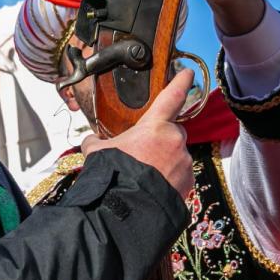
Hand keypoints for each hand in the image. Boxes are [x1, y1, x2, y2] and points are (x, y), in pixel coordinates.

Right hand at [81, 69, 194, 198]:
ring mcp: (184, 162)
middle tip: (142, 156)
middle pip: (172, 133)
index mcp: (154, 126)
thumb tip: (90, 141)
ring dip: (164, 162)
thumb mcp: (98, 153)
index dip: (180, 82)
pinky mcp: (188, 182)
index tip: (188, 72)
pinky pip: (180, 176)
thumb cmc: (113, 173)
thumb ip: (96, 142)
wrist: (126, 208)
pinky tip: (152, 188)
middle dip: (161, 141)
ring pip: (176, 156)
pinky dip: (169, 180)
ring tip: (144, 177)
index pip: (172, 97)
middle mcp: (174, 139)